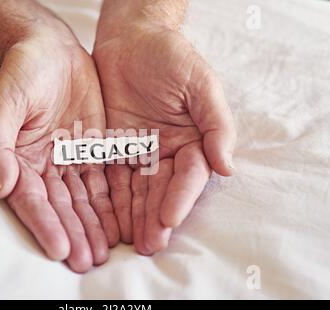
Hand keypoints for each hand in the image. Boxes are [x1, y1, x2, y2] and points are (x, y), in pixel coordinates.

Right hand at [0, 23, 118, 272]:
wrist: (52, 50)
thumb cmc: (22, 72)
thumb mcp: (4, 101)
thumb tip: (0, 187)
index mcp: (19, 159)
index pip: (32, 199)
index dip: (45, 224)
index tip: (60, 249)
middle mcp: (45, 166)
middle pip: (61, 206)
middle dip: (74, 234)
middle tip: (88, 261)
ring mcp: (71, 160)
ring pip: (84, 200)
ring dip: (94, 226)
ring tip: (105, 251)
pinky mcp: (95, 150)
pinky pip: (105, 181)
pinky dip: (112, 204)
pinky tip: (120, 224)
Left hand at [93, 21, 235, 254]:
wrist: (131, 39)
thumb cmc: (170, 56)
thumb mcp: (200, 84)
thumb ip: (216, 124)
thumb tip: (227, 167)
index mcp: (193, 140)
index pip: (189, 176)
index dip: (180, 197)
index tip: (169, 218)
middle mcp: (167, 151)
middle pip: (163, 190)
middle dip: (156, 217)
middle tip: (149, 244)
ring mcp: (139, 152)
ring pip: (138, 190)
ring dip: (135, 216)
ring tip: (130, 241)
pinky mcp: (113, 148)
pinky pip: (112, 176)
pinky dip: (111, 198)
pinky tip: (108, 219)